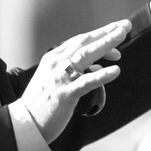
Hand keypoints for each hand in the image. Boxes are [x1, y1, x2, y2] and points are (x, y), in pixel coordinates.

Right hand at [17, 20, 129, 142]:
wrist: (25, 124)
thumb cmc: (43, 103)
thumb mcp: (58, 80)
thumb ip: (77, 71)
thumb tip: (99, 67)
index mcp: (54, 58)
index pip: (80, 40)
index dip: (100, 34)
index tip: (118, 29)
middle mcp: (56, 63)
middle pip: (84, 42)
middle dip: (106, 32)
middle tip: (125, 25)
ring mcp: (60, 78)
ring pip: (85, 55)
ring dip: (105, 43)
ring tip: (121, 35)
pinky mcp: (65, 94)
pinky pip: (86, 82)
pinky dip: (102, 76)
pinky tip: (116, 70)